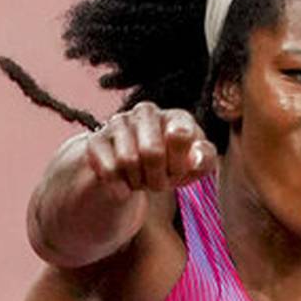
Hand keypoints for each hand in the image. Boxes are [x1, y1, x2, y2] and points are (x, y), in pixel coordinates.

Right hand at [84, 102, 216, 195]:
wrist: (135, 171)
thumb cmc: (171, 165)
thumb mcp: (194, 166)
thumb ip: (205, 159)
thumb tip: (195, 158)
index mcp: (176, 117)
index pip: (180, 136)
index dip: (181, 165)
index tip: (181, 171)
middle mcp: (146, 112)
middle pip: (151, 151)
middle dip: (158, 178)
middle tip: (160, 182)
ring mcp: (119, 122)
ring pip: (127, 161)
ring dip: (138, 183)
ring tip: (143, 180)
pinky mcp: (96, 140)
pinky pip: (108, 169)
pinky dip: (120, 188)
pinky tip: (125, 184)